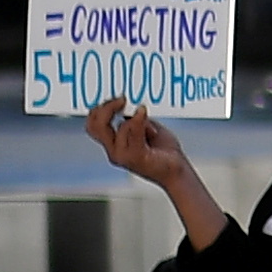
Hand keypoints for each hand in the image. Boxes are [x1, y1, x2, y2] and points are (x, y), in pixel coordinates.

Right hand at [84, 99, 225, 251]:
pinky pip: (133, 134)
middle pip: (96, 127)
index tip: (114, 98)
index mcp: (114, 145)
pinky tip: (143, 112)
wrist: (178, 173)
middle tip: (121, 99)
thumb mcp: (148, 130)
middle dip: (106, 108)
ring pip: (118, 128)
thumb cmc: (165, 154)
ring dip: (132, 116)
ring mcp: (124, 156)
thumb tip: (131, 108)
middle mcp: (115, 152)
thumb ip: (136, 120)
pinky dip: (138, 120)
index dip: (99, 109)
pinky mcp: (137, 157)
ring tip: (143, 112)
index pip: (93, 126)